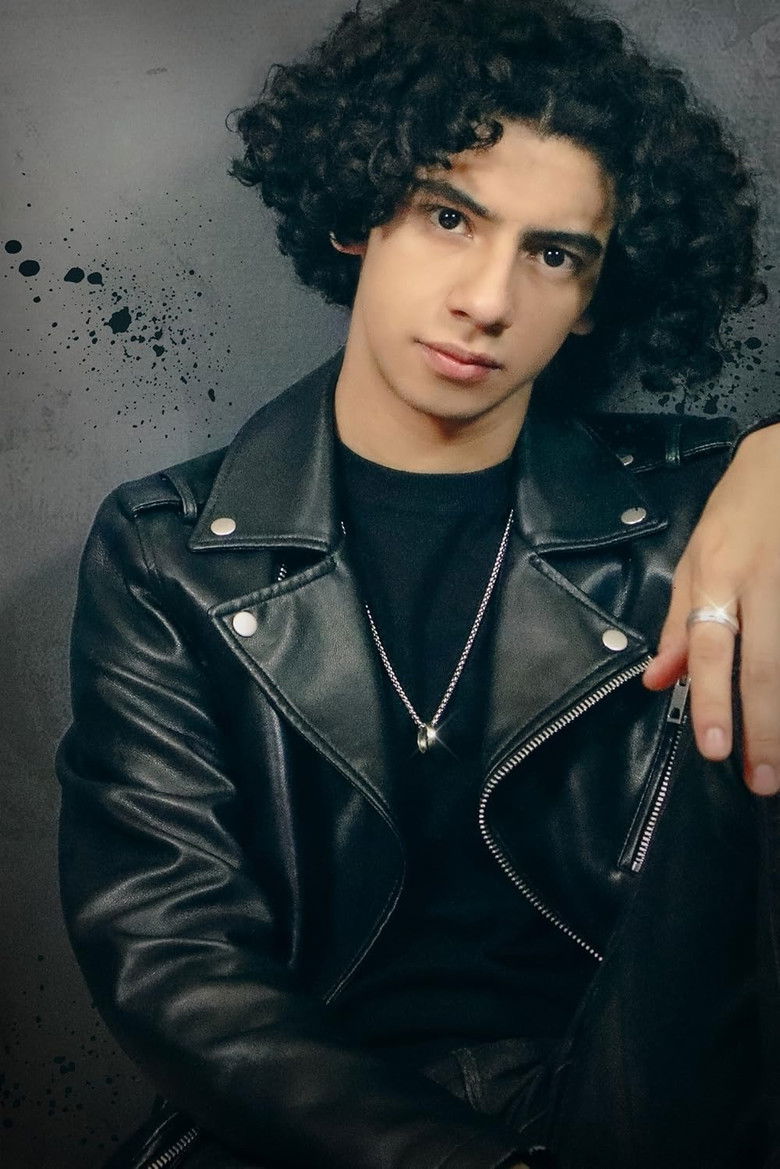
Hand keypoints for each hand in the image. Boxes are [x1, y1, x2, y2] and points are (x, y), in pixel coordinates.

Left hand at [643, 422, 779, 795]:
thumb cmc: (735, 512)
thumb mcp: (693, 560)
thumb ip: (677, 624)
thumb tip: (656, 683)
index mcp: (717, 577)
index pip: (711, 648)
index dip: (713, 700)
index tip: (714, 750)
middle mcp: (761, 583)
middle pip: (765, 665)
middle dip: (764, 729)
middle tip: (763, 781)